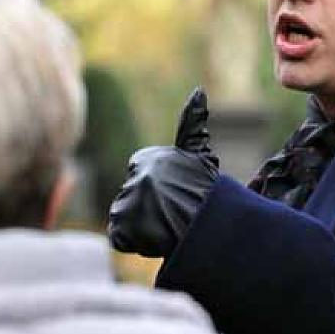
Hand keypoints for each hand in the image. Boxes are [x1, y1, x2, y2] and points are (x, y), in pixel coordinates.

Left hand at [108, 88, 218, 256]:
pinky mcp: (122, 225)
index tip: (177, 196)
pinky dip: (135, 243)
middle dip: (150, 209)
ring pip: (126, 218)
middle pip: (132, 198)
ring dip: (143, 226)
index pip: (139, 176)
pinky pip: (121, 238)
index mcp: (147, 157)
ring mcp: (127, 200)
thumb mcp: (200, 154)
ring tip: (168, 227)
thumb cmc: (208, 193)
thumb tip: (198, 90)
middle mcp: (134, 175)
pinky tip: (157, 239)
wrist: (213, 226)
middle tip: (174, 215)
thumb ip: (193, 122)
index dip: (159, 191)